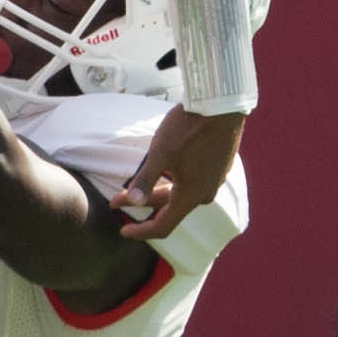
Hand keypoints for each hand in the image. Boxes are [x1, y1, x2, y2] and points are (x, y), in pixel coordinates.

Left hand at [114, 107, 244, 237]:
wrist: (221, 104)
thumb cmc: (189, 127)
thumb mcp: (161, 153)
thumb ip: (146, 179)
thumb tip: (132, 202)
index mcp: (192, 195)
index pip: (164, 226)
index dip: (141, 232)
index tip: (123, 231)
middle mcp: (205, 193)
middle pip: (169, 207)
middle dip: (142, 203)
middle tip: (117, 198)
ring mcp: (214, 179)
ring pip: (180, 193)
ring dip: (156, 191)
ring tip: (136, 183)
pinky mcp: (218, 166)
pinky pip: (191, 182)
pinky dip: (173, 181)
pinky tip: (163, 169)